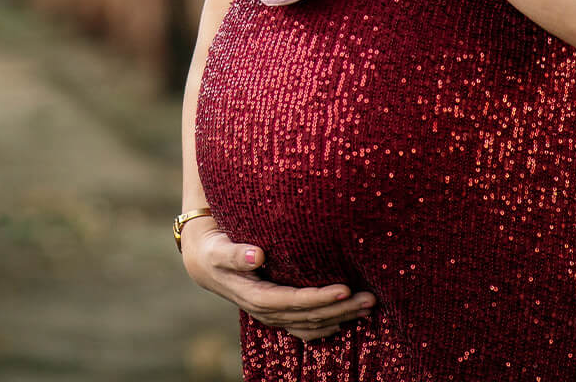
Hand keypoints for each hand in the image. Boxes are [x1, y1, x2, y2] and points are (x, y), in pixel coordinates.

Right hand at [180, 220, 376, 341]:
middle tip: (370, 298)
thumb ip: (236, 254)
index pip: (294, 300)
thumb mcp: (219, 249)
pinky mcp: (278, 313)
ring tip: (368, 307)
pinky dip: (327, 325)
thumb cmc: (215, 250)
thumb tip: (257, 256)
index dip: (320, 298)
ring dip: (342, 317)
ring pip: (312, 324)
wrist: (205, 263)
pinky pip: (306, 327)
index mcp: (254, 296)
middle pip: (309, 316)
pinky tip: (345, 318)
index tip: (344, 289)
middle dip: (341, 309)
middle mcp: (266, 311)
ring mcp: (273, 316)